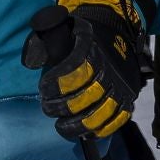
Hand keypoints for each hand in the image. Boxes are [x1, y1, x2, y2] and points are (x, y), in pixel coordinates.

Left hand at [24, 0, 148, 140]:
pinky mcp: (127, 99)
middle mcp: (110, 69)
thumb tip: (32, 62)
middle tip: (48, 108)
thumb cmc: (79, 35)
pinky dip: (99, 130)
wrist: (115, 30)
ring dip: (78, 124)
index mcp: (92, 49)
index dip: (57, 84)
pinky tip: (83, 132)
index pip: (76, 71)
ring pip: (101, 113)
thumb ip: (45, 41)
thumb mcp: (61, 27)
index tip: (44, 88)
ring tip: (61, 125)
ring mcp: (120, 86)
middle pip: (87, 96)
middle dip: (63, 107)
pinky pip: (116, 120)